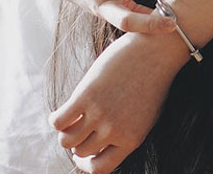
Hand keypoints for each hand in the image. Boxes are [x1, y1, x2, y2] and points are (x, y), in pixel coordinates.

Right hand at [50, 33, 184, 172]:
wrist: (156, 51)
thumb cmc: (151, 81)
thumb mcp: (145, 116)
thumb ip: (124, 133)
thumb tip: (98, 146)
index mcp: (131, 140)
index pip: (100, 168)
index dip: (86, 163)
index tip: (82, 153)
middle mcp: (114, 131)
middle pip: (81, 150)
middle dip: (77, 142)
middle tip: (78, 126)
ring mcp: (100, 114)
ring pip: (67, 140)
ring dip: (66, 132)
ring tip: (71, 119)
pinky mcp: (86, 96)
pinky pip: (58, 121)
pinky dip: (56, 119)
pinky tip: (63, 111)